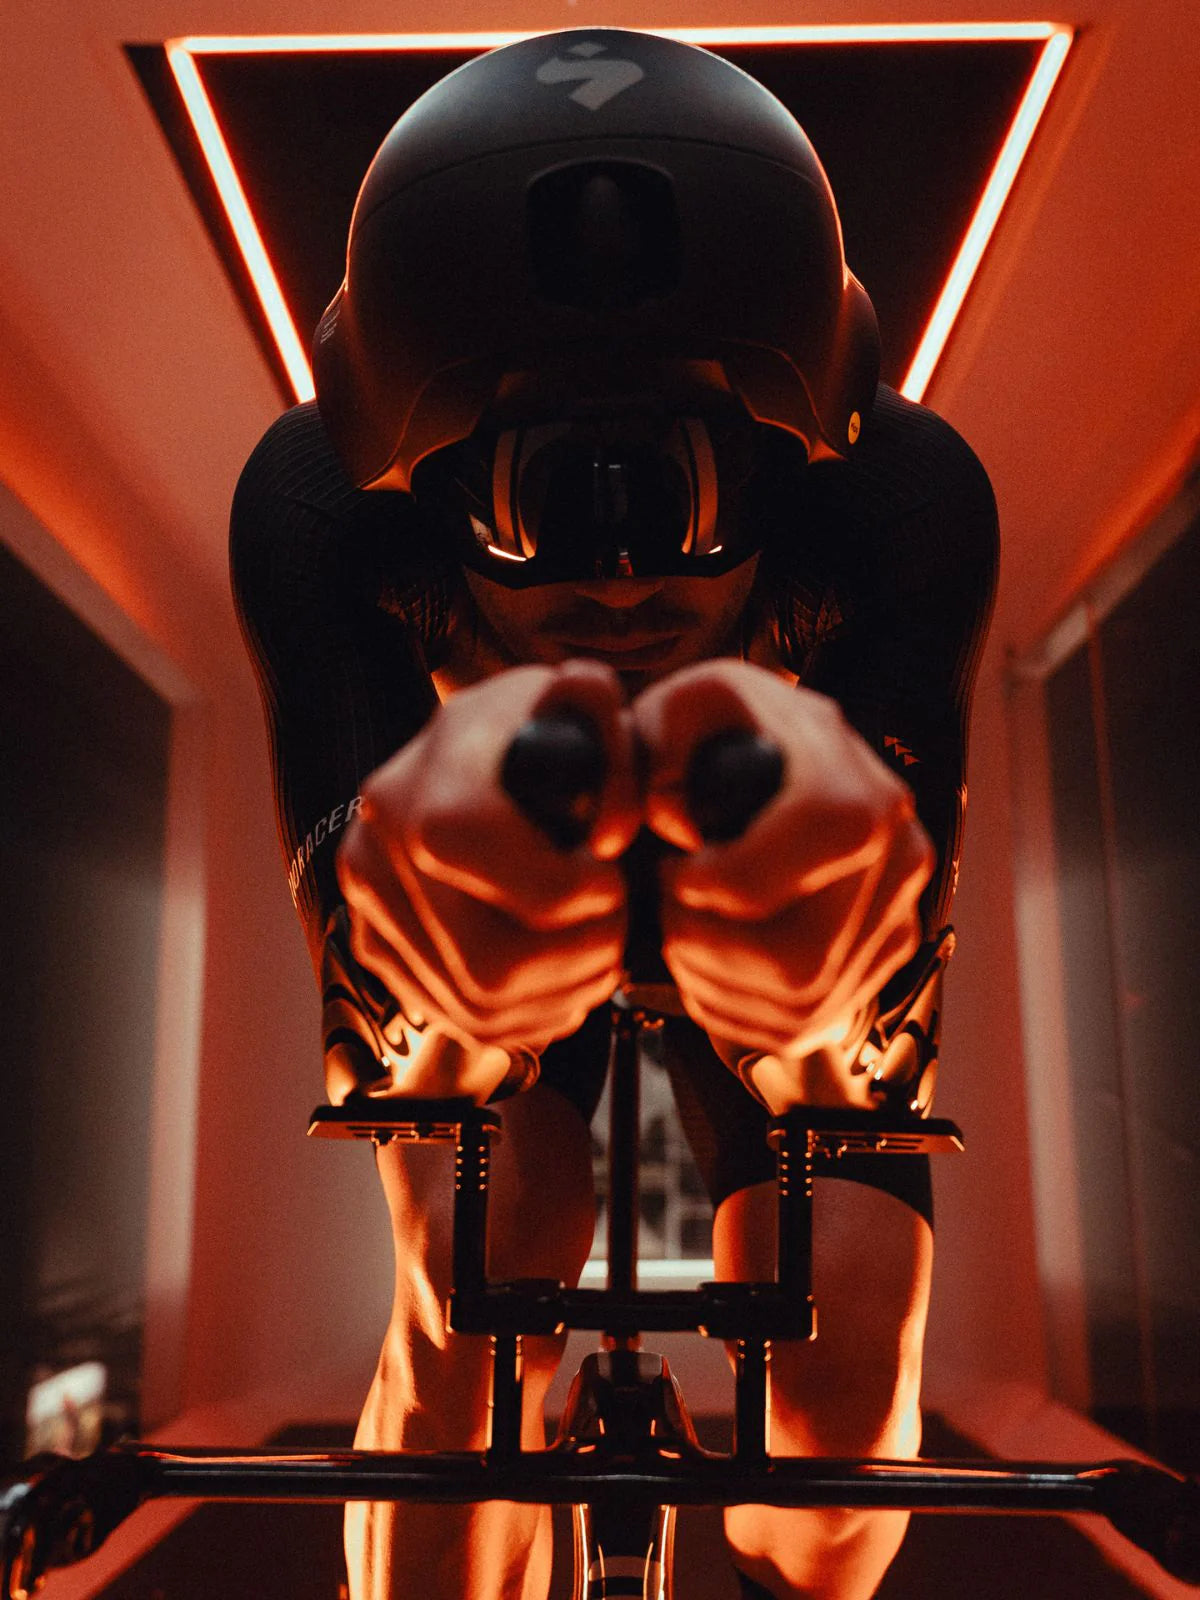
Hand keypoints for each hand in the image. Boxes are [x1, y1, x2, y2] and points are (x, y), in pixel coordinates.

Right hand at [337, 660, 639, 1054]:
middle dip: (581, 957)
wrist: (458, 754)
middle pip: (490, 967)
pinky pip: (463, 1021)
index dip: (573, 892)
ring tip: (601, 949)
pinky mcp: (378, 954)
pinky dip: (532, 1012)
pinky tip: (564, 973)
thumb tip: (608, 825)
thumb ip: (605, 721)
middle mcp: (375, 854)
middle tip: (617, 922)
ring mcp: (368, 912)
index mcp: (422, 788)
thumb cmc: (530, 728)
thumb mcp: (575, 697)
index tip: (611, 874)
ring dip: (566, 992)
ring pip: (482, 1009)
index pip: (497, 874)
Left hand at [633, 660, 934, 1064]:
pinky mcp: (883, 957)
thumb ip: (662, 746)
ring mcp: (899, 913)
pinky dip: (739, 1006)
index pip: (800, 865)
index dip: (721, 888)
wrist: (786, 757)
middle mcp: (898, 853)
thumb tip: (678, 824)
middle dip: (707, 949)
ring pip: (799, 1004)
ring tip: (684, 931)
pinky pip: (808, 1022)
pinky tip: (712, 959)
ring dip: (715, 982)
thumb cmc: (729, 734)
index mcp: (855, 789)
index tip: (679, 871)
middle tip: (673, 906)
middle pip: (799, 962)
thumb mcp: (684, 706)